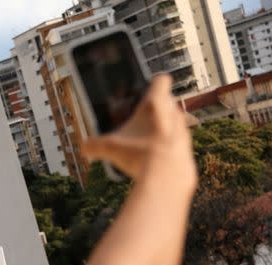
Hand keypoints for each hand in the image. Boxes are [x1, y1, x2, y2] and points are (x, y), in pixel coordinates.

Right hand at [82, 75, 196, 190]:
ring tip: (149, 139)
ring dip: (165, 127)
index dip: (155, 83)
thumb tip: (84, 147)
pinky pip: (178, 142)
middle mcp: (173, 113)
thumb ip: (95, 145)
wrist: (167, 177)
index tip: (149, 87)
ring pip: (176, 121)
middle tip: (143, 118)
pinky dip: (169, 146)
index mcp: (155, 105)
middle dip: (158, 108)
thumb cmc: (141, 154)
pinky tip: (156, 157)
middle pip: (169, 101)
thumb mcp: (111, 148)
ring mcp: (183, 130)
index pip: (161, 81)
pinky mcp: (187, 148)